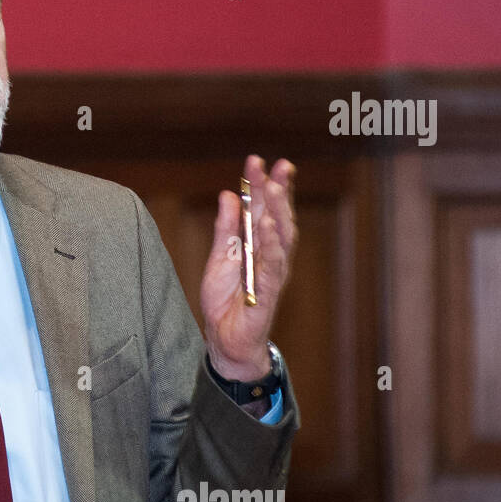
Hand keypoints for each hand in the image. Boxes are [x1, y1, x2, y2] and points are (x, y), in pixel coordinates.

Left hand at [199, 155, 296, 380]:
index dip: (266, 185)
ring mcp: (272, 276)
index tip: (261, 161)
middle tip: (273, 167)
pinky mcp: (266, 295)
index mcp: (260, 246)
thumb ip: (225, 228)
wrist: (226, 340)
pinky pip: (271, 269)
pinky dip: (271, 247)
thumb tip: (229, 194)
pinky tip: (267, 228)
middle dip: (276, 191)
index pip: (266, 210)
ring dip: (277, 213)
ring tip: (272, 190)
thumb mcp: (220, 257)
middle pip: (277, 219)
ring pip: (280, 240)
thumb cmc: (227, 300)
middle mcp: (272, 257)